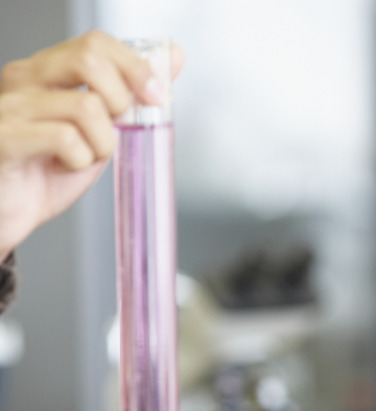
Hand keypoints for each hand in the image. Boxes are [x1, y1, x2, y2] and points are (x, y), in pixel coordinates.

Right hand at [0, 30, 183, 257]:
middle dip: (121, 98)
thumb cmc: (45, 175)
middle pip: (90, 58)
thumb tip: (171, 59)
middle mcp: (24, 78)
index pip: (95, 43)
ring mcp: (12, 106)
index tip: (156, 97)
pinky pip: (65, 139)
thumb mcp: (95, 135)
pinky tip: (63, 168)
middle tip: (114, 130)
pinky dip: (79, 162)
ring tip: (84, 158)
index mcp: (45, 72)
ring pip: (87, 107)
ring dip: (102, 144)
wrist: (6, 215)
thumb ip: (127, 99)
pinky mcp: (6, 137)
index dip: (134, 66)